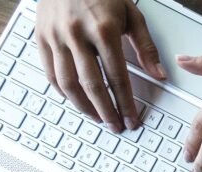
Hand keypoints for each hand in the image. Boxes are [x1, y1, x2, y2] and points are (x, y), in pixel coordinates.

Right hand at [36, 0, 165, 132]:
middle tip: (115, 125)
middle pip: (92, 85)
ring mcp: (56, 36)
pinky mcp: (41, 36)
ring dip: (83, 106)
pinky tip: (75, 100)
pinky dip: (63, 91)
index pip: (117, 77)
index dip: (125, 103)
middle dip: (106, 111)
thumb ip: (146, 47)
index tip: (131, 119)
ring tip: (97, 117)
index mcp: (104, 30)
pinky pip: (50, 72)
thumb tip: (160, 74)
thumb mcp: (131, 14)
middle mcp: (78, 34)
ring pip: (68, 83)